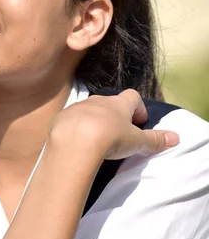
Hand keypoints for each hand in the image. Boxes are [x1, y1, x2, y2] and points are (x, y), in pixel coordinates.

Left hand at [50, 89, 178, 159]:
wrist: (74, 142)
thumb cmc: (111, 138)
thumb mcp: (136, 142)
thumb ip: (154, 140)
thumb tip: (175, 138)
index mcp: (118, 103)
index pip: (133, 96)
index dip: (138, 108)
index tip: (139, 122)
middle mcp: (98, 100)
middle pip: (110, 102)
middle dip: (115, 115)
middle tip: (118, 133)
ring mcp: (78, 107)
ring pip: (89, 110)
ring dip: (94, 120)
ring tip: (97, 139)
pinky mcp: (62, 117)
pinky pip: (71, 120)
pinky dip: (76, 128)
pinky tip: (77, 142)